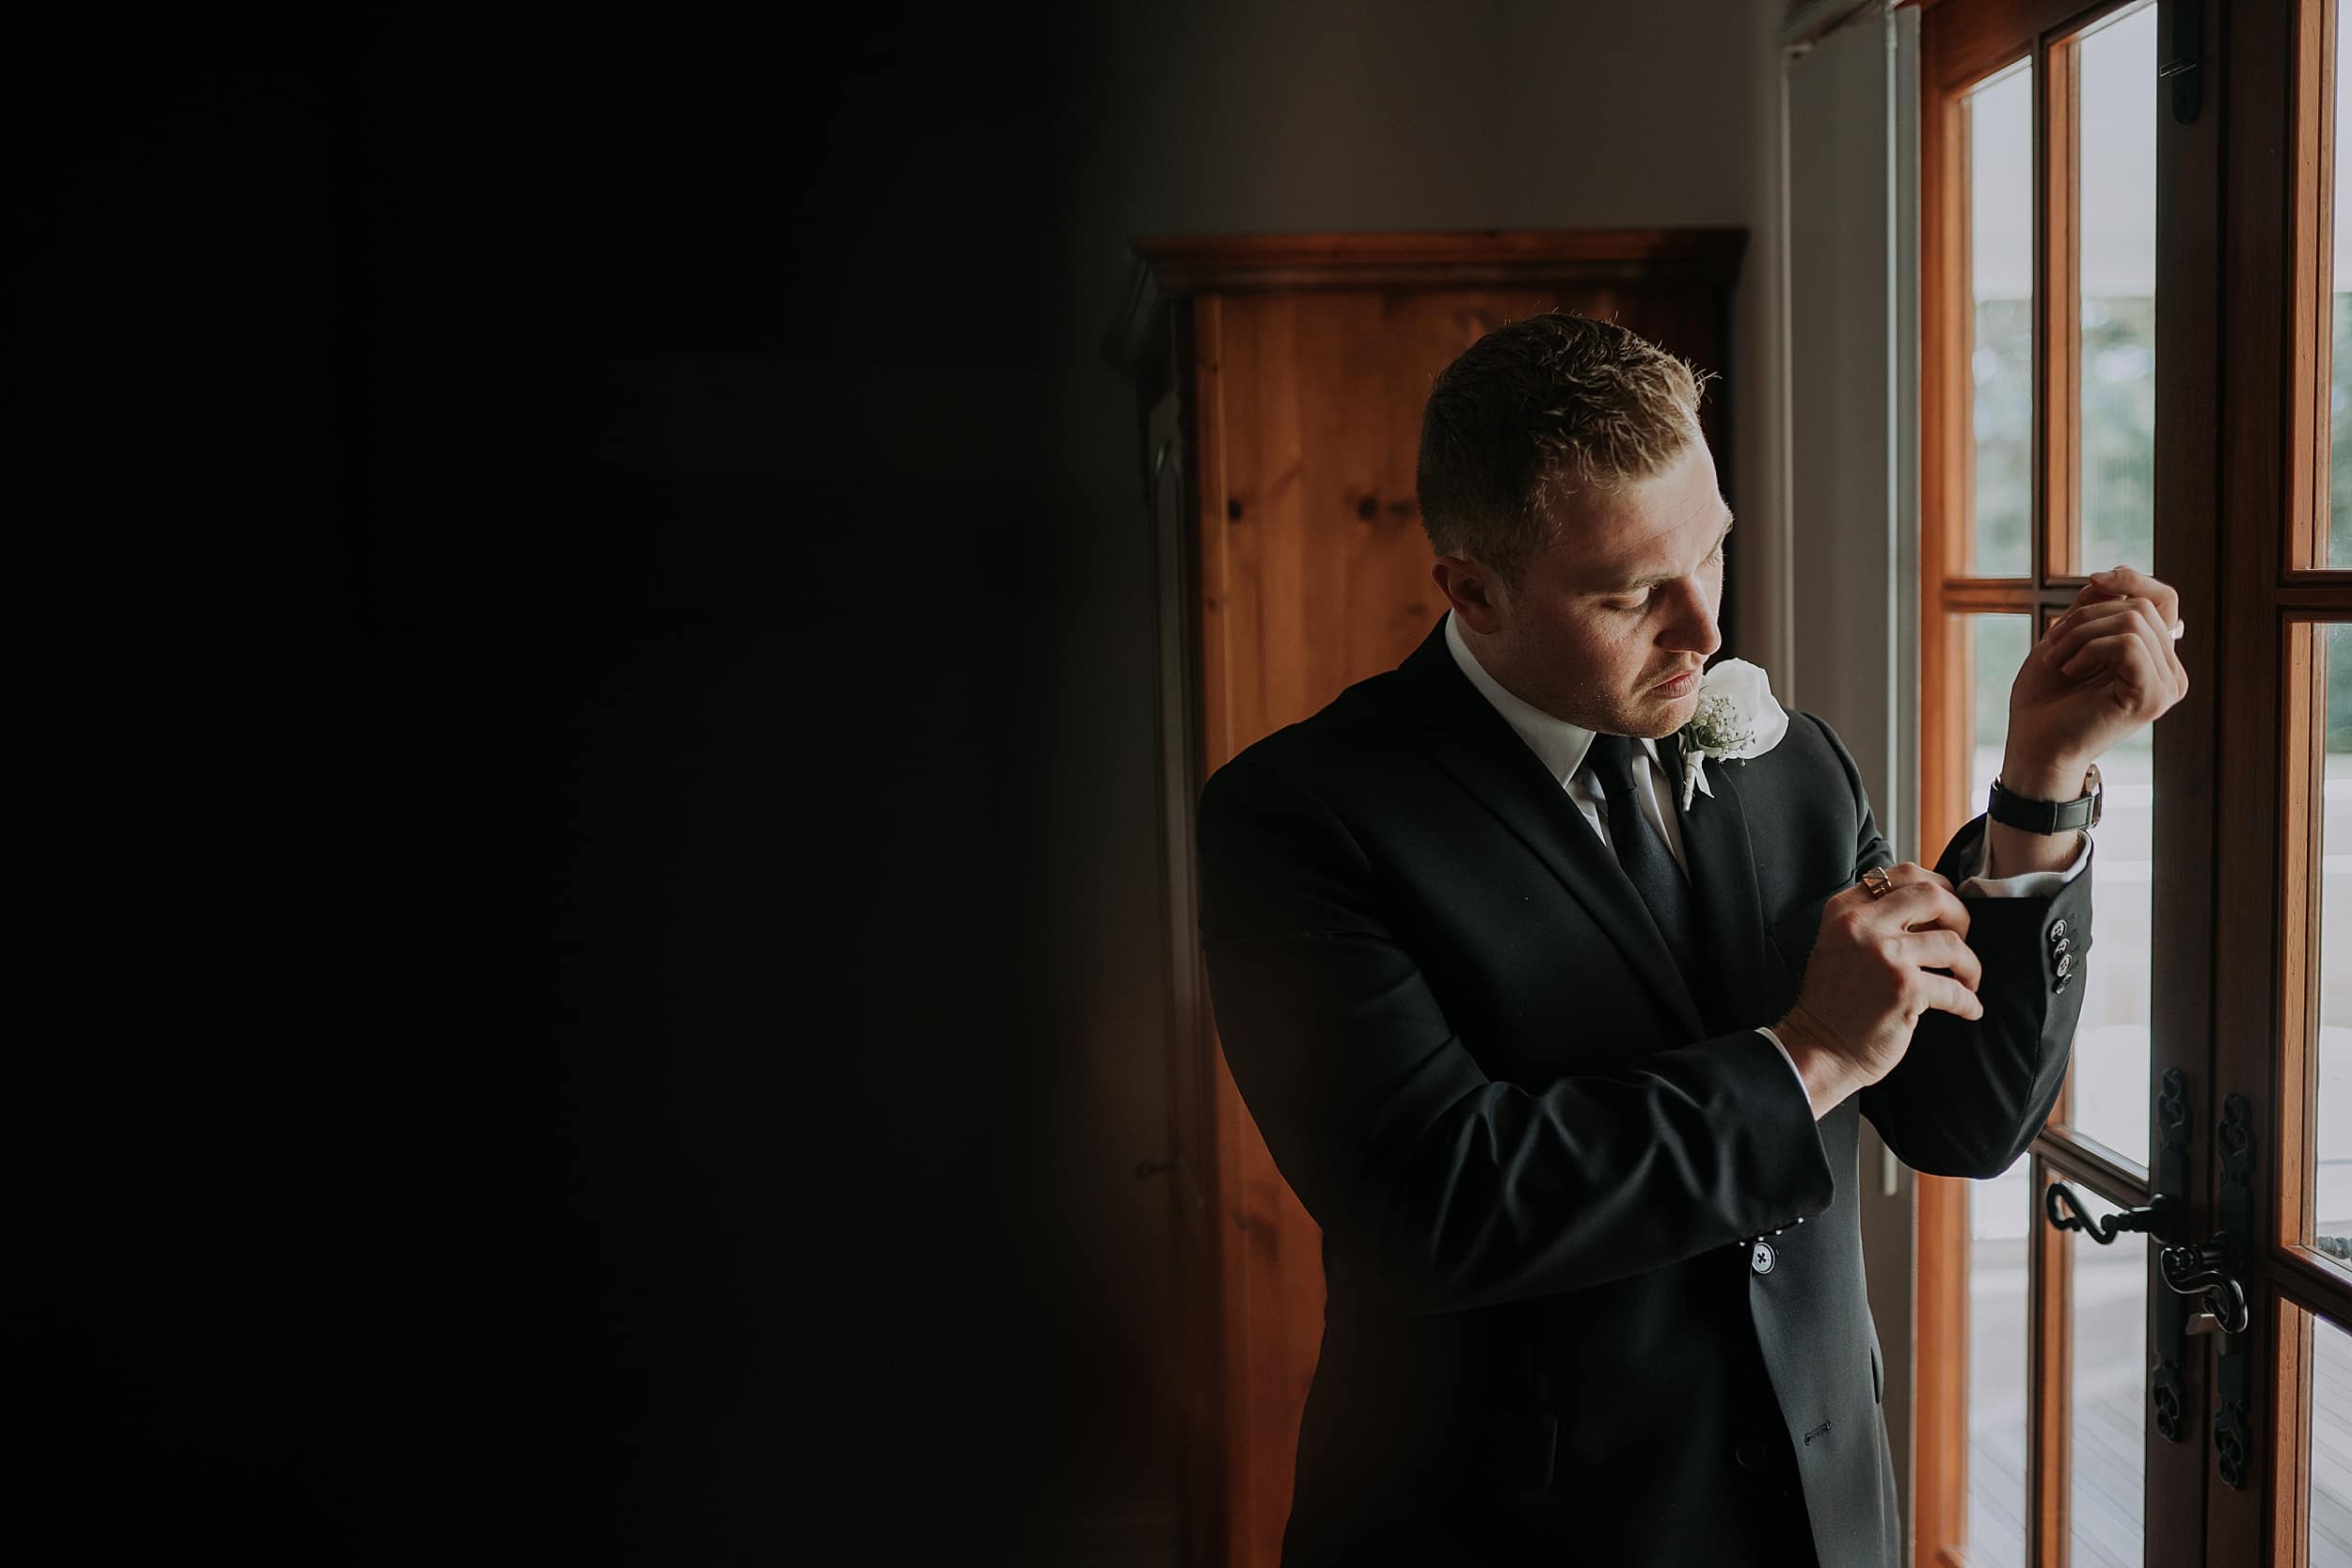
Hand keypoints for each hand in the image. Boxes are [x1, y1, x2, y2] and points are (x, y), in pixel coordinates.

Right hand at [1774, 864, 1984, 1115]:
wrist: (1817, 1048)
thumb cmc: (1834, 1000)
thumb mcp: (1840, 943)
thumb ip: (1873, 919)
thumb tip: (1933, 908)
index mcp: (1845, 910)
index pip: (1903, 874)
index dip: (1937, 888)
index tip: (1945, 912)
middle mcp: (1862, 925)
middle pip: (1933, 894)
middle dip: (1959, 916)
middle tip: (1960, 940)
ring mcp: (1884, 955)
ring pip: (1952, 943)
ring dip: (1970, 965)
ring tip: (1967, 980)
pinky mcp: (1904, 989)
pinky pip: (1955, 989)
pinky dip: (1969, 1002)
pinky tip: (1968, 1010)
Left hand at [2001, 564, 2189, 797]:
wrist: (2032, 744)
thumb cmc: (2046, 696)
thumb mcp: (2069, 635)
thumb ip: (2097, 604)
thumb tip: (2114, 573)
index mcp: (2155, 656)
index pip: (2163, 599)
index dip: (2134, 579)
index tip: (2095, 579)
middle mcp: (2170, 671)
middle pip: (2142, 606)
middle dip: (2086, 615)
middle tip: (2053, 645)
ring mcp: (2167, 686)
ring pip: (2134, 621)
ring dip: (2081, 633)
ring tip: (2057, 659)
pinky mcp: (2154, 698)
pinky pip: (2129, 644)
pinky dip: (2090, 648)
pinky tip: (2071, 670)